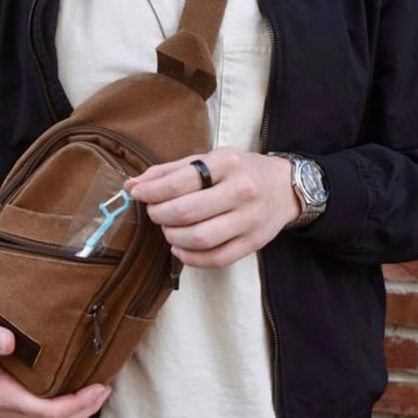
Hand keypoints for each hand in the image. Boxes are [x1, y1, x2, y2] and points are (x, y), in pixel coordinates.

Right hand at [0, 317, 109, 417]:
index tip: (100, 387)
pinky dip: (59, 403)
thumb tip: (10, 339)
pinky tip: (68, 383)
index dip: (78, 404)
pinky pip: (38, 410)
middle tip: (106, 388)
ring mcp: (4, 406)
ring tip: (94, 386)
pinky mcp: (3, 398)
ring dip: (74, 408)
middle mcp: (5, 407)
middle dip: (84, 409)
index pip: (48, 412)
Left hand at [127, 147, 300, 267]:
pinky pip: (216, 259)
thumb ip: (170, 171)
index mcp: (227, 163)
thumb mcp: (208, 159)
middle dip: (160, 215)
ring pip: (200, 238)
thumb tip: (133, 185)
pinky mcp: (253, 243)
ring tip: (168, 229)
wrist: (285, 187)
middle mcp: (241, 190)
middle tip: (154, 212)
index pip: (180, 182)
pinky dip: (190, 258)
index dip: (151, 191)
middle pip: (187, 212)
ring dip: (173, 236)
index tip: (137, 193)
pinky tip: (180, 247)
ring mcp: (249, 219)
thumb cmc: (239, 170)